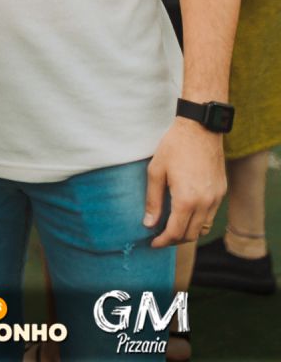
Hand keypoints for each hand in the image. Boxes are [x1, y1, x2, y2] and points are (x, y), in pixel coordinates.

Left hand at [144, 118, 226, 247]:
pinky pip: (211, 215)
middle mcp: (204, 203)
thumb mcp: (156, 170)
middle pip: (190, 235)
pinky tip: (187, 212)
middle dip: (174, 239)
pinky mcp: (222, 191)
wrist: (200, 128)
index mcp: (186, 200)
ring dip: (188, 232)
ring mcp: (216, 198)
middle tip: (160, 236)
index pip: (175, 232)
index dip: (162, 241)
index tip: (153, 243)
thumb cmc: (174, 146)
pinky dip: (199, 220)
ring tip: (173, 226)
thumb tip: (149, 224)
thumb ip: (153, 200)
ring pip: (202, 228)